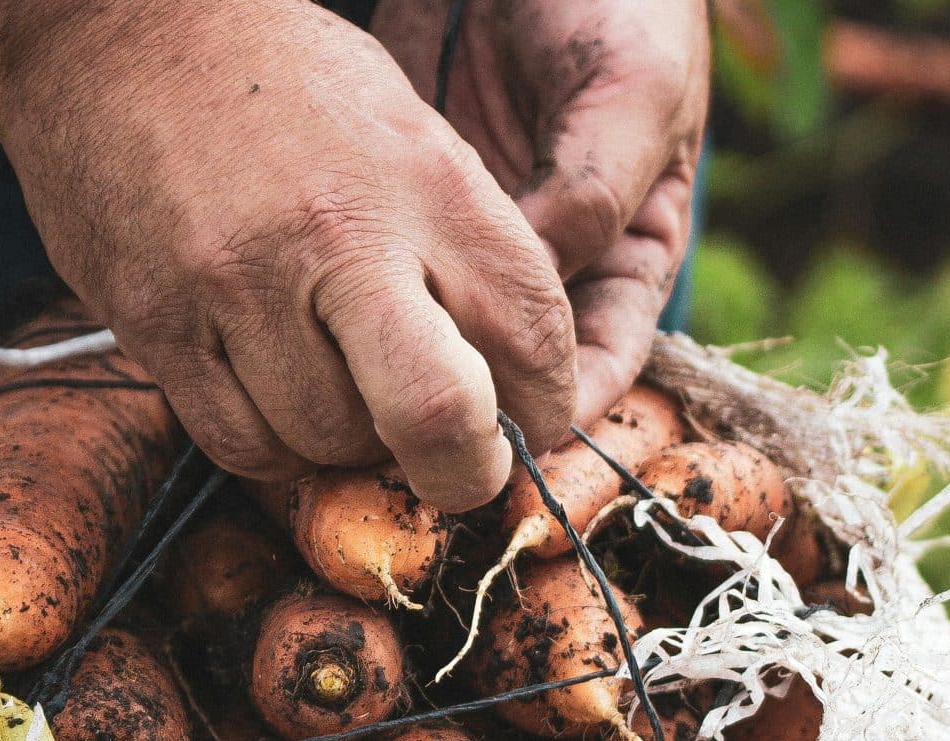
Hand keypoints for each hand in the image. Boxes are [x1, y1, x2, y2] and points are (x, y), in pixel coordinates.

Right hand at [0, 0, 577, 512]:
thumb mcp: (403, 125)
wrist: (109, 30)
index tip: (528, 423)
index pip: (531, 334)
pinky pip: (240, 445)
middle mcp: (336, 236)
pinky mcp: (155, 323)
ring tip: (338, 388)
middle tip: (457, 472)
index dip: (547, 407)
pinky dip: (270, 444)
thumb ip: (463, 241)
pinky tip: (270, 392)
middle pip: (439, 418)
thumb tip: (512, 377)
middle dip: (464, 473)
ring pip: (328, 444)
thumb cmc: (275, 83)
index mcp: (423, 179)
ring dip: (349, 446)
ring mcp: (238, 285)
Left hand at [373, 0, 710, 424]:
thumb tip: (530, 295)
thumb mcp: (634, 86)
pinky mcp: (405, 200)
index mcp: (625, 246)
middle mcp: (547, 255)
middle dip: (470, 412)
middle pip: (510, 369)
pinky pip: (378, 271)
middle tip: (418, 441)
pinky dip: (350, 304)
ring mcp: (469, 232)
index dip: (558, 413)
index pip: (597, 363)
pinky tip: (315, 325)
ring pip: (438, 332)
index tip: (507, 445)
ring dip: (402, 369)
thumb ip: (596, 190)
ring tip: (360, 397)